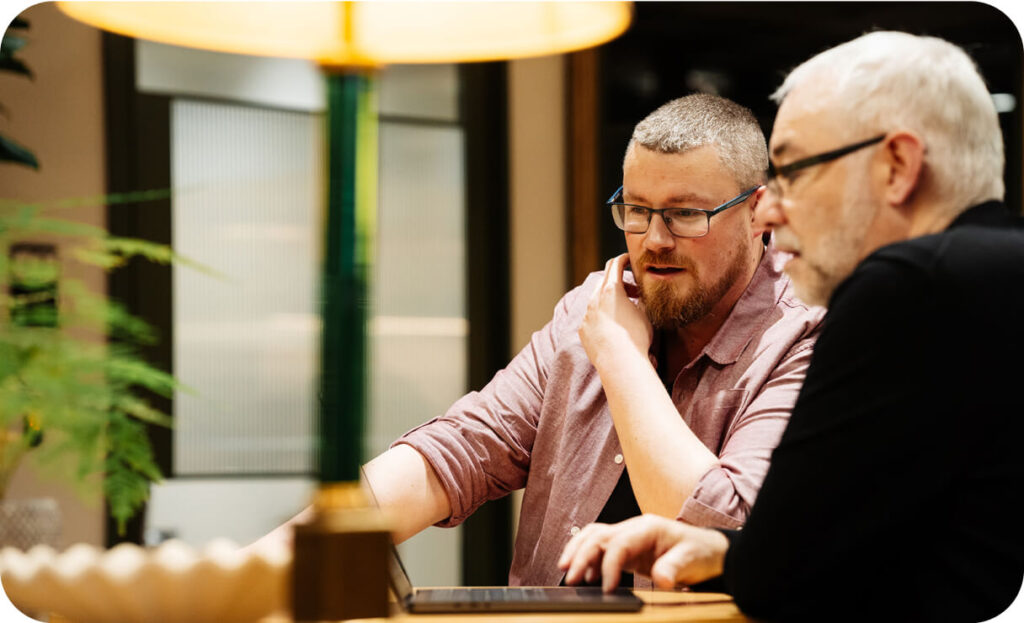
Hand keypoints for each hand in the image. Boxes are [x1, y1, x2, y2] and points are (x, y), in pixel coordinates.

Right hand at [557, 515, 728, 591]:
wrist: (709, 550)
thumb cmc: (701, 552)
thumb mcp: (691, 561)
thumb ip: (674, 568)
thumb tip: (662, 579)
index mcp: (647, 528)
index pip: (618, 544)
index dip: (608, 566)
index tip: (606, 589)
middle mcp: (633, 528)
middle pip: (597, 535)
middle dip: (580, 555)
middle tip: (570, 578)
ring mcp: (629, 536)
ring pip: (593, 536)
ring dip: (577, 551)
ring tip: (566, 571)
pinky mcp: (627, 547)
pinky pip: (601, 547)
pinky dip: (587, 557)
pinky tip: (585, 575)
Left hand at [579, 254, 652, 368]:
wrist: (619, 361)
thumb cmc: (636, 337)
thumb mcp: (645, 313)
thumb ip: (639, 301)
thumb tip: (637, 298)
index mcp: (612, 289)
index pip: (615, 265)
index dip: (622, 259)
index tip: (628, 259)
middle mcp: (595, 299)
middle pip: (604, 280)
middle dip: (617, 282)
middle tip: (631, 290)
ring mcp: (587, 314)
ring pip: (595, 299)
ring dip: (608, 300)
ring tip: (622, 310)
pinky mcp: (583, 329)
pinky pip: (591, 317)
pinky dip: (600, 317)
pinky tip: (611, 328)